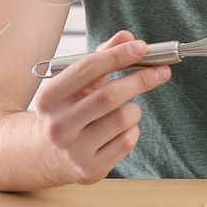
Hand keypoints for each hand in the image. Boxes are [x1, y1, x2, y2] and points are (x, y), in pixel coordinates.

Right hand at [31, 30, 171, 184]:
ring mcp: (73, 150)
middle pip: (110, 95)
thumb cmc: (66, 111)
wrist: (45, 154)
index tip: (142, 48)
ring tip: (128, 108)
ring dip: (135, 109)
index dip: (118, 55)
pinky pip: (127, 141)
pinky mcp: (90, 169)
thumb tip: (128, 37)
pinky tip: (122, 129)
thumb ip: (101, 57)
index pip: (88, 68)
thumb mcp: (76, 84)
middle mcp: (58, 125)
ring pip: (123, 119)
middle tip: (161, 71)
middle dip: (141, 79)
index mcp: (49, 98)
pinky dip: (132, 129)